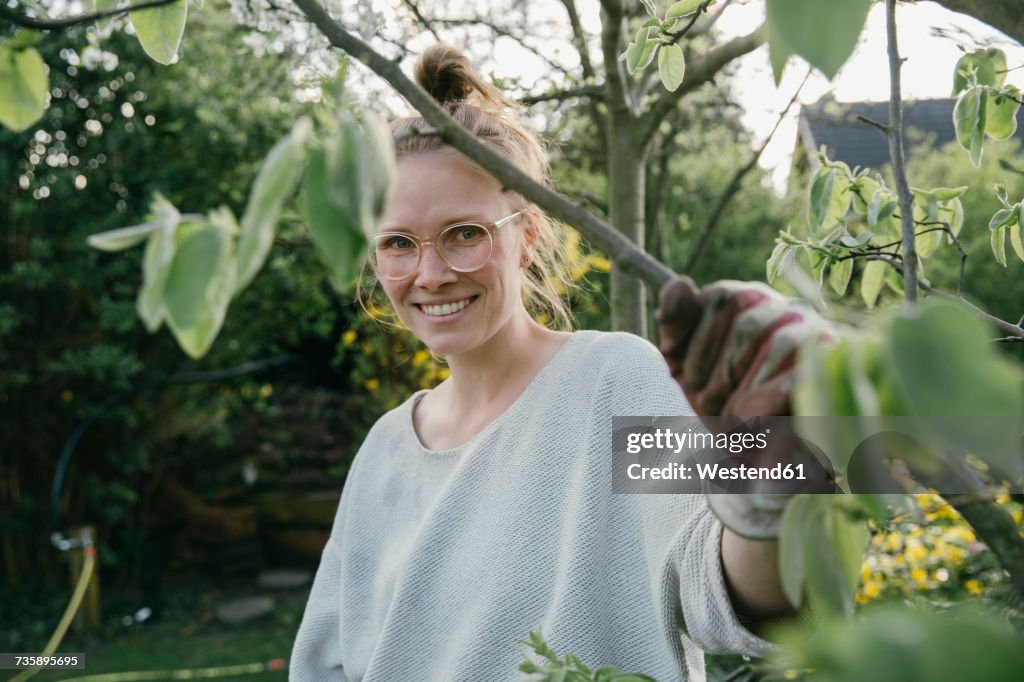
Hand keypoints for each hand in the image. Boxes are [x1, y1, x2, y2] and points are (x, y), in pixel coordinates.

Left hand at [655, 276, 836, 537]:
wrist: (762, 455)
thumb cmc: (723, 402)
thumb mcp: (686, 365)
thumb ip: (677, 324)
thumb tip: (680, 283)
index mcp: (749, 302)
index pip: (722, 296)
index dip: (697, 342)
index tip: (686, 380)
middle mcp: (788, 310)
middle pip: (749, 319)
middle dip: (719, 369)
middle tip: (707, 404)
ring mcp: (819, 338)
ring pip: (780, 343)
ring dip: (746, 388)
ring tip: (733, 420)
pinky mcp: (839, 376)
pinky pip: (805, 377)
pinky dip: (770, 403)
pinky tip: (752, 425)